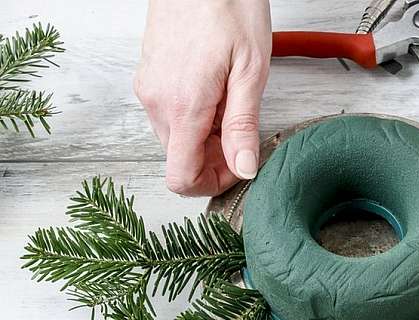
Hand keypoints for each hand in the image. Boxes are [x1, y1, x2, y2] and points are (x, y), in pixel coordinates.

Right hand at [134, 0, 271, 195]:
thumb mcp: (250, 71)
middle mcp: (157, 101)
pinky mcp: (150, 76)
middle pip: (180, 159)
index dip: (213, 184)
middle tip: (245, 135)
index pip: (181, 177)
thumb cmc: (228, 7)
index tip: (239, 169)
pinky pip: (171, 113)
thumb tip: (244, 168)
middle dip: (215, 159)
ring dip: (207, 137)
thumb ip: (243, 126)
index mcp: (182, 106)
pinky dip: (196, 116)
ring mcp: (149, 88)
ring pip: (176, 137)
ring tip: (233, 104)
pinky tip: (218, 91)